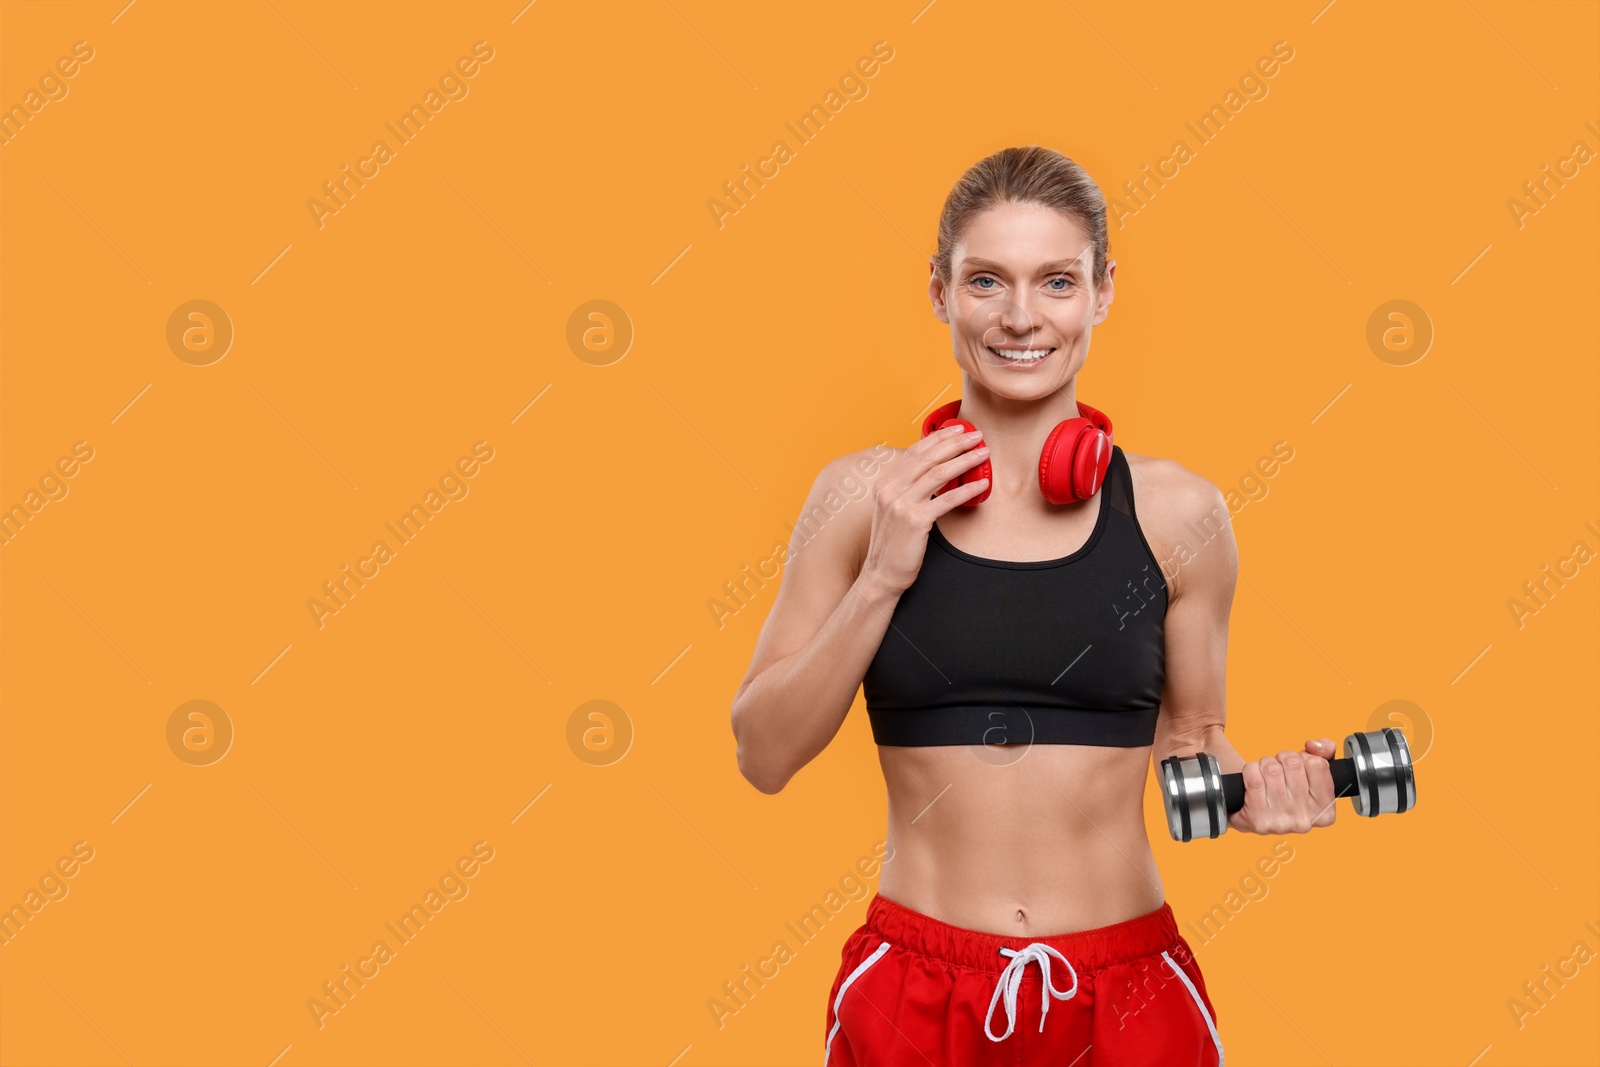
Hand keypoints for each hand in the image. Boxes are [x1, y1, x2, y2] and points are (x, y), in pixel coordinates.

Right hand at [858, 425, 990, 595]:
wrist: (881, 573)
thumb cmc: (892, 542)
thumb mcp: (893, 508)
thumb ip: (906, 488)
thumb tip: (932, 470)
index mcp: (885, 482)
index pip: (914, 451)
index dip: (938, 437)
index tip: (957, 429)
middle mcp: (890, 489)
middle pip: (928, 457)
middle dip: (956, 443)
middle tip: (976, 436)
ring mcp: (901, 504)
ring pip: (939, 473)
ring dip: (965, 460)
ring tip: (983, 454)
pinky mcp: (915, 521)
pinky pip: (946, 499)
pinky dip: (967, 489)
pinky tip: (982, 484)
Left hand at [1228, 738, 1337, 834]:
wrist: (1251, 810)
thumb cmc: (1289, 788)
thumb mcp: (1314, 770)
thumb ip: (1325, 751)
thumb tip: (1313, 746)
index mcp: (1325, 812)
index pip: (1317, 765)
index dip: (1304, 757)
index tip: (1299, 767)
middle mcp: (1305, 821)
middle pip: (1293, 764)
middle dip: (1282, 759)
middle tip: (1280, 769)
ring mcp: (1281, 823)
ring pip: (1271, 769)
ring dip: (1265, 764)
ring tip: (1266, 775)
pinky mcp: (1258, 820)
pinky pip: (1253, 778)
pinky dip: (1250, 770)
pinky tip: (1253, 780)